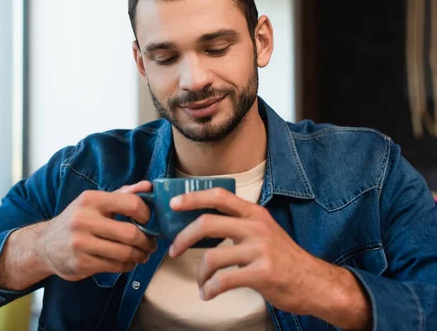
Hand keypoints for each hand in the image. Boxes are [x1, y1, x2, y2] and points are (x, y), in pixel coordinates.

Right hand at [38, 181, 156, 281]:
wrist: (45, 244)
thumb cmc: (77, 219)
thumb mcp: (95, 201)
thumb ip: (123, 193)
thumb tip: (148, 186)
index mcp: (91, 200)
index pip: (131, 204)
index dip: (147, 214)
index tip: (149, 221)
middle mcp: (84, 220)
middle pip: (131, 234)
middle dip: (147, 241)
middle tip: (151, 244)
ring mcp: (81, 243)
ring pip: (125, 253)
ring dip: (140, 256)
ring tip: (142, 254)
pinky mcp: (81, 263)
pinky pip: (115, 267)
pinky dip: (128, 266)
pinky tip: (128, 262)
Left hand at [168, 188, 370, 329]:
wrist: (315, 283)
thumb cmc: (284, 258)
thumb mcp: (263, 231)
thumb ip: (237, 225)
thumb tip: (200, 227)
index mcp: (254, 213)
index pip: (219, 196)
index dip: (193, 197)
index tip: (173, 204)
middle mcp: (256, 227)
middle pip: (207, 223)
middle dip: (183, 237)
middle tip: (174, 250)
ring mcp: (260, 250)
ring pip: (212, 257)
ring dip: (199, 274)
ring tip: (201, 283)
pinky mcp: (262, 274)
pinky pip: (223, 280)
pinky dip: (210, 289)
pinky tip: (208, 294)